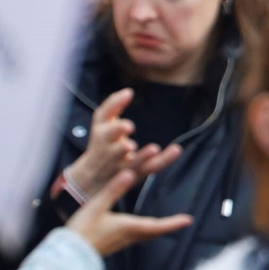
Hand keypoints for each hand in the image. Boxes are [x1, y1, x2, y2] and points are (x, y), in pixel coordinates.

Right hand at [64, 168, 192, 257]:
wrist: (66, 256)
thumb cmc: (81, 231)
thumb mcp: (97, 205)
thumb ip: (114, 189)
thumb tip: (129, 172)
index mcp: (127, 227)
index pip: (156, 226)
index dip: (173, 223)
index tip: (188, 220)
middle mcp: (127, 237)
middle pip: (153, 232)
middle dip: (167, 226)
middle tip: (181, 221)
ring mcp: (119, 243)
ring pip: (144, 235)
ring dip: (156, 229)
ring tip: (164, 224)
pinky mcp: (112, 245)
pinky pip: (133, 237)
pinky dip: (142, 231)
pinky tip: (137, 228)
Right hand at [66, 89, 182, 198]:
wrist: (92, 178)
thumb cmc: (101, 143)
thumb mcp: (101, 123)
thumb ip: (113, 106)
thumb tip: (128, 92)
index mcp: (100, 134)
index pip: (103, 120)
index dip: (114, 108)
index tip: (128, 95)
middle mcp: (109, 152)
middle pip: (112, 145)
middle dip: (118, 135)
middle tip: (128, 126)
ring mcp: (122, 166)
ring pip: (132, 163)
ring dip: (142, 157)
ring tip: (154, 148)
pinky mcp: (136, 173)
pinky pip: (150, 167)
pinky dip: (164, 160)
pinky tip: (176, 150)